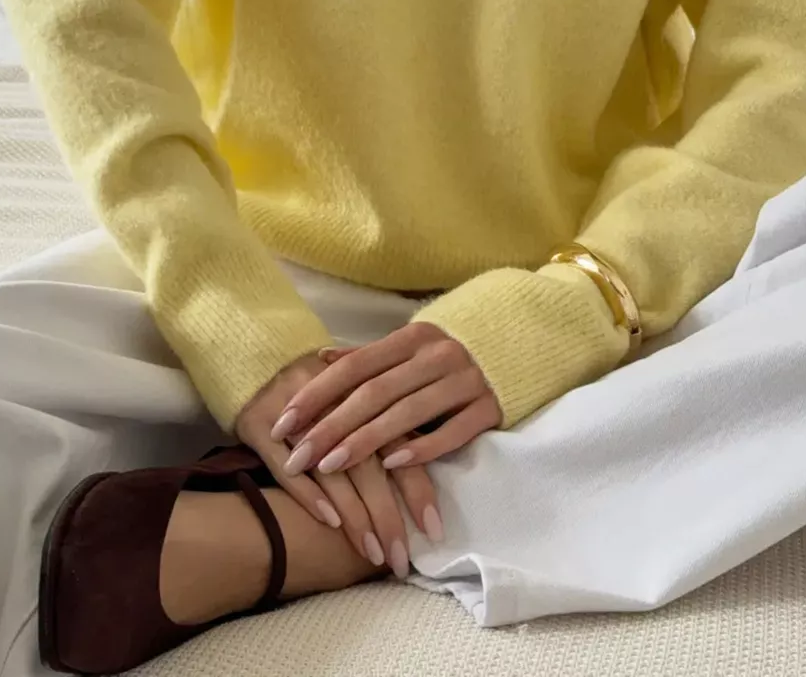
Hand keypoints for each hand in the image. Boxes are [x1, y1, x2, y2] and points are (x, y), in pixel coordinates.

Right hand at [236, 352, 442, 573]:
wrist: (259, 354)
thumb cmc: (320, 386)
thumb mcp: (359, 398)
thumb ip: (388, 429)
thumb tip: (424, 484)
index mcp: (366, 394)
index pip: (400, 445)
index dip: (417, 489)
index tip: (434, 532)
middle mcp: (335, 403)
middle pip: (369, 464)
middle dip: (387, 515)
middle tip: (400, 559)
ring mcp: (298, 415)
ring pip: (332, 470)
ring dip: (354, 515)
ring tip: (372, 553)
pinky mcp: (261, 424)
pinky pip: (285, 465)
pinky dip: (309, 493)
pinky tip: (330, 522)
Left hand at [270, 323, 501, 476]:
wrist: (523, 343)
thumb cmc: (451, 352)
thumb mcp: (410, 347)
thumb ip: (368, 357)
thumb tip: (321, 359)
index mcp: (412, 338)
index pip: (355, 368)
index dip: (317, 394)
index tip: (283, 422)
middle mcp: (436, 356)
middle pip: (374, 394)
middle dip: (330, 426)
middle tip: (296, 457)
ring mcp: (465, 381)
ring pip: (406, 414)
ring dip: (364, 441)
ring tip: (329, 466)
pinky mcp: (490, 407)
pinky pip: (452, 431)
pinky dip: (421, 448)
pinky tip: (390, 465)